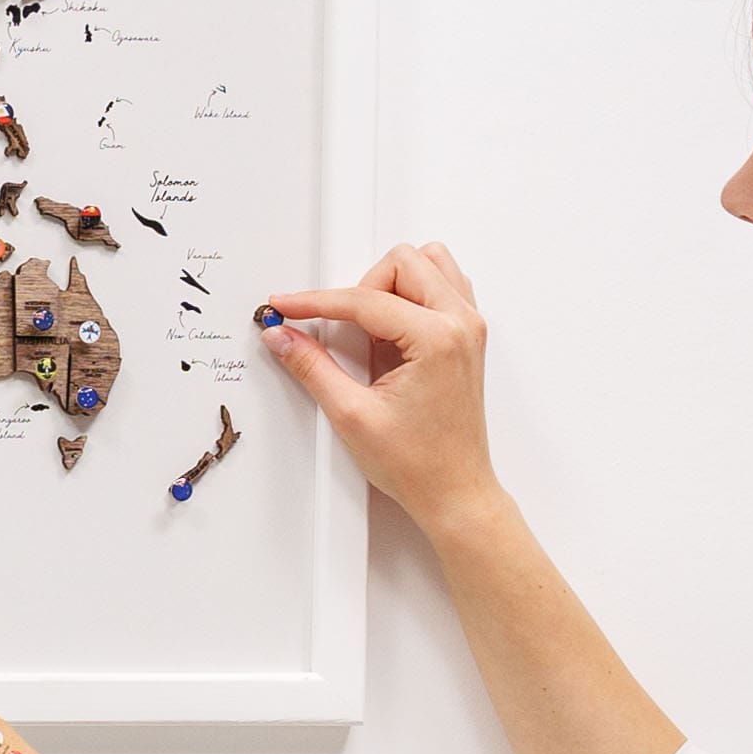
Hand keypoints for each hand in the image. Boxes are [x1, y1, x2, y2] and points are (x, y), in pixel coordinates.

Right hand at [257, 239, 499, 535]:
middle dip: (361, 287)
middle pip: (404, 262)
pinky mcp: (467, 337)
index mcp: (437, 340)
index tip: (287, 308)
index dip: (316, 302)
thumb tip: (283, 336)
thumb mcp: (351, 415)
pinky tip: (391, 325)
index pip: (365, 300)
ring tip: (367, 324)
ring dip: (391, 282)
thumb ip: (312, 367)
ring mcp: (469, 328)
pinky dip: (413, 293)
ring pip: (429, 263)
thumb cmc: (418, 464)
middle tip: (338, 327)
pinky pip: (444, 286)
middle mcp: (461, 324)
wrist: (454, 491)